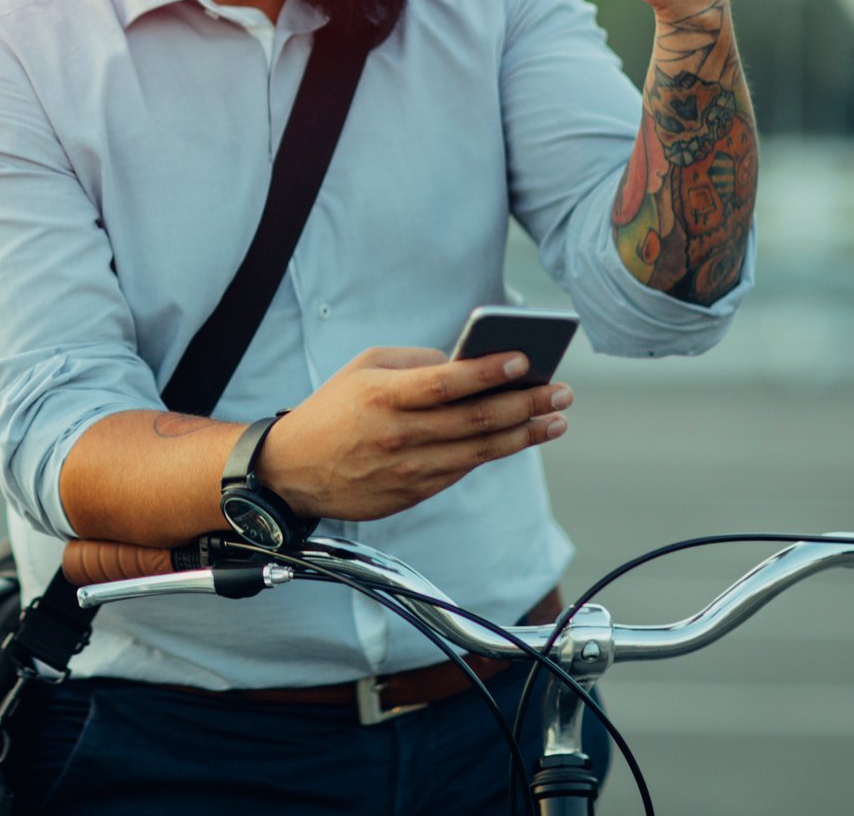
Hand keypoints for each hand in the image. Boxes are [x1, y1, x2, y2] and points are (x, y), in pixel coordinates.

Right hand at [258, 346, 569, 521]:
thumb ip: (413, 362)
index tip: (524, 360)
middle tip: (560, 392)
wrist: (292, 471)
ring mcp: (407, 470)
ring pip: (479, 451)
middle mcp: (398, 435)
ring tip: (556, 419)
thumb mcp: (362, 370)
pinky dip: (493, 452)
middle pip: (475, 420)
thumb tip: (465, 364)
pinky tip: (519, 437)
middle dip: (525, 404)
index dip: (487, 372)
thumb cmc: (332, 411)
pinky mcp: (413, 493)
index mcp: (382, 397)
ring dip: (524, 434)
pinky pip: (462, 470)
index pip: (445, 384)